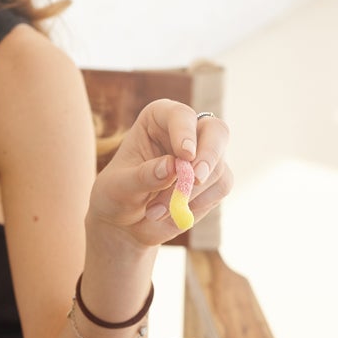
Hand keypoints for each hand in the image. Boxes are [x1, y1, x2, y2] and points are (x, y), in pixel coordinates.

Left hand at [88, 99, 232, 247]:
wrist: (125, 221)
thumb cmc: (117, 195)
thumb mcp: (119, 187)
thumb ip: (143, 176)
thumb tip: (171, 166)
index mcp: (158, 119)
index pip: (179, 115)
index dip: (185, 131)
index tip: (185, 154)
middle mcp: (187, 130)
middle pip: (216, 131)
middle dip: (208, 156)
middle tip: (195, 179)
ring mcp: (205, 154)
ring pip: (217, 166)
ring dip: (189, 193)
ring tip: (154, 212)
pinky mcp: (215, 178)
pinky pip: (220, 187)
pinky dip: (198, 204)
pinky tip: (175, 212)